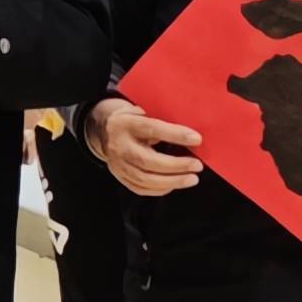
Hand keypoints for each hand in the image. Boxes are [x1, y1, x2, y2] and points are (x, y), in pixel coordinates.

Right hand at [88, 95, 204, 197]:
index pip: (151, 128)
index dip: (175, 134)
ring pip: (144, 179)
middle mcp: (119, 145)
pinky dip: (160, 189)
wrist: (104, 130)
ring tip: (192, 179)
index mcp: (126, 123)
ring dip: (172, 181)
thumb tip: (191, 135)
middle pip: (147, 160)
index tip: (196, 139)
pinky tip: (175, 184)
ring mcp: (117, 163)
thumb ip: (161, 121)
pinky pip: (140, 188)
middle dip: (176, 165)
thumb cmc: (133, 120)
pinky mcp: (119, 176)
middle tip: (197, 166)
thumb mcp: (143, 112)